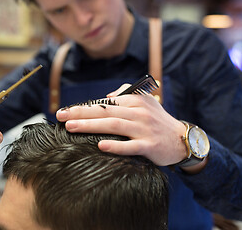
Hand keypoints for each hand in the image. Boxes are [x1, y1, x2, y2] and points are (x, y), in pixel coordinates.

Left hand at [56, 93, 187, 165]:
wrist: (181, 140)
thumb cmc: (158, 121)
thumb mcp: (145, 103)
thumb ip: (127, 95)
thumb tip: (108, 97)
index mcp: (135, 101)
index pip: (104, 103)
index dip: (83, 107)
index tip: (65, 110)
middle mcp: (138, 112)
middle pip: (105, 112)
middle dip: (80, 113)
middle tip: (60, 116)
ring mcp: (144, 129)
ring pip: (114, 125)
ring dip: (91, 126)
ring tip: (71, 127)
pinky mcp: (150, 145)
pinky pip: (131, 146)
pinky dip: (116, 146)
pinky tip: (100, 145)